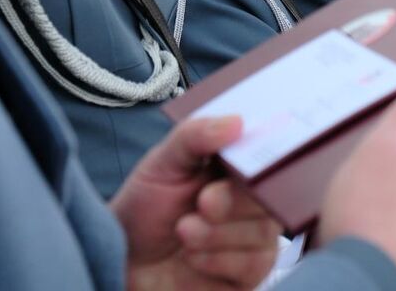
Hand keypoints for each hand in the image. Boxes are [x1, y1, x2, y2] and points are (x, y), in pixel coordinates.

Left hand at [113, 115, 280, 290]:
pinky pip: (252, 266)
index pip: (268, 156)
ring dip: (216, 234)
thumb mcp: (161, 164)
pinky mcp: (248, 274)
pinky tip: (192, 258)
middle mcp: (251, 202)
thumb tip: (236, 121)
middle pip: (270, 196)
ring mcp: (253, 239)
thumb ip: (194, 137)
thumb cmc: (145, 210)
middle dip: (232, 201)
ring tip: (184, 231)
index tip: (245, 162)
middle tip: (203, 202)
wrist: (125, 261)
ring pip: (262, 232)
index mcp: (237, 169)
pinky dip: (216, 260)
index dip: (263, 157)